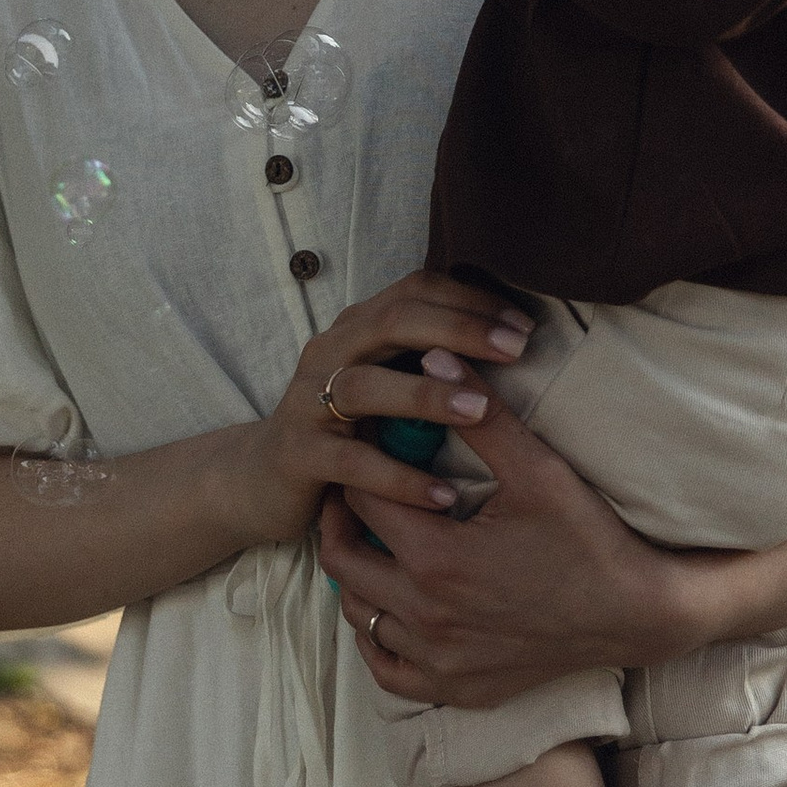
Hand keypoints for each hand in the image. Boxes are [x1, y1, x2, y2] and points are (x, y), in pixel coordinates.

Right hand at [238, 267, 535, 547]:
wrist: (262, 479)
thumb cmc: (344, 428)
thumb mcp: (388, 384)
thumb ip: (429, 360)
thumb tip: (512, 342)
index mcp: (357, 329)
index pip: (415, 291)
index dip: (470, 300)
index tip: (523, 325)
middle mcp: (330, 353)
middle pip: (392, 321)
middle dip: (458, 330)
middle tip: (515, 349)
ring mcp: (308, 402)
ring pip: (365, 386)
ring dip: (426, 396)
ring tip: (481, 412)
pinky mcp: (299, 455)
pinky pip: (352, 463)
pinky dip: (399, 478)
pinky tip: (443, 495)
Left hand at [321, 397, 756, 703]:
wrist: (638, 614)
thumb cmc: (590, 539)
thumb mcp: (539, 470)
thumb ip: (484, 415)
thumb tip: (432, 356)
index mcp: (436, 559)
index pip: (363, 500)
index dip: (362, 464)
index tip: (370, 444)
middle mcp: (426, 616)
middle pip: (342, 559)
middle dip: (342, 517)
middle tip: (356, 487)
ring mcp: (438, 660)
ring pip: (359, 614)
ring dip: (356, 574)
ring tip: (373, 539)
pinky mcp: (456, 688)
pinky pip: (386, 669)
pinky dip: (375, 638)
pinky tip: (390, 608)